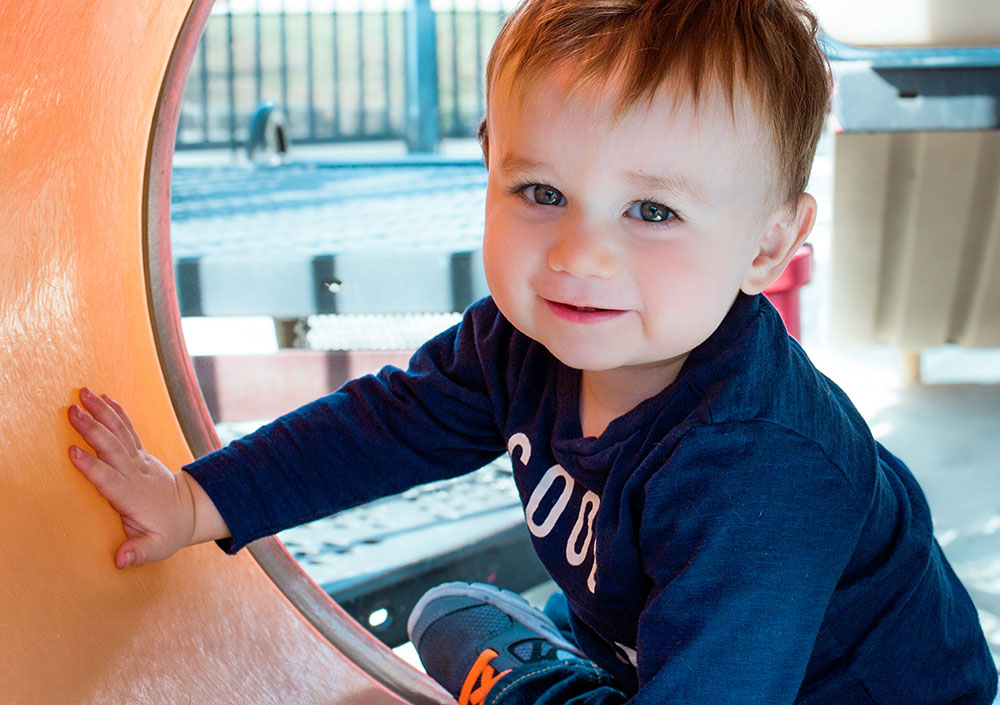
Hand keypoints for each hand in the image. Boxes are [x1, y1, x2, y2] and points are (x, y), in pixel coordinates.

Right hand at [67, 387, 221, 567]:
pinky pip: (127, 429)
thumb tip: (121, 559)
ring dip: (102, 412)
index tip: (73, 451)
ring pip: (120, 432)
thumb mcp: (156, 548)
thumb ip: (139, 552)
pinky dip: (116, 412)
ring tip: (83, 393)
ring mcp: (139, 460)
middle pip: (112, 448)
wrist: (190, 511)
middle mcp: (136, 473)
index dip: (92, 466)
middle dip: (94, 429)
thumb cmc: (168, 532)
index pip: (110, 479)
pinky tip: (103, 397)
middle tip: (72, 410)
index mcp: (134, 496)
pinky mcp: (140, 453)